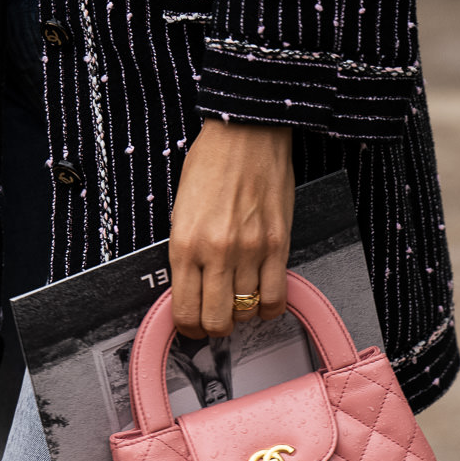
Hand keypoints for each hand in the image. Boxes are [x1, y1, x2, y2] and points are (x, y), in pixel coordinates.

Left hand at [169, 118, 293, 337]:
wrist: (246, 132)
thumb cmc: (211, 164)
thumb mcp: (180, 210)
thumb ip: (184, 253)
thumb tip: (189, 290)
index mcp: (184, 244)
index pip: (184, 311)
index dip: (187, 328)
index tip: (191, 326)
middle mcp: (216, 253)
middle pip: (217, 321)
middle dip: (214, 327)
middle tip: (216, 319)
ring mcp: (250, 251)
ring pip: (247, 312)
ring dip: (242, 314)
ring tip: (239, 302)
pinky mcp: (278, 245)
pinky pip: (277, 297)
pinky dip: (270, 307)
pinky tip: (263, 299)